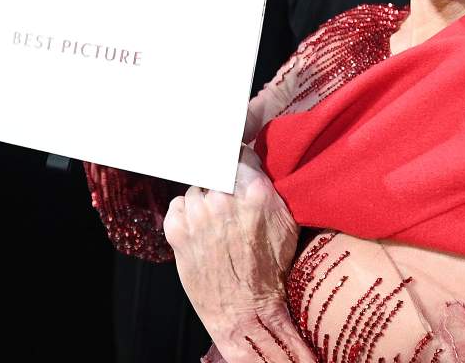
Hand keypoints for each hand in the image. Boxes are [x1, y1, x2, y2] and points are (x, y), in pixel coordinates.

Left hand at [164, 145, 298, 344]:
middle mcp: (224, 198)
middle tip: (230, 201)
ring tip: (216, 221)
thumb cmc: (270, 271)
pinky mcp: (177, 231)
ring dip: (205, 198)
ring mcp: (198, 214)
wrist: (245, 311)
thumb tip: (260, 164)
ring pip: (197, 187)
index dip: (240, 162)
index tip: (240, 169)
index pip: (240, 153)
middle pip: (216, 169)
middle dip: (222, 181)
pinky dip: (186, 212)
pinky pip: (178, 204)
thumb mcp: (287, 223)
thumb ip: (273, 188)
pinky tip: (200, 229)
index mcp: (255, 192)